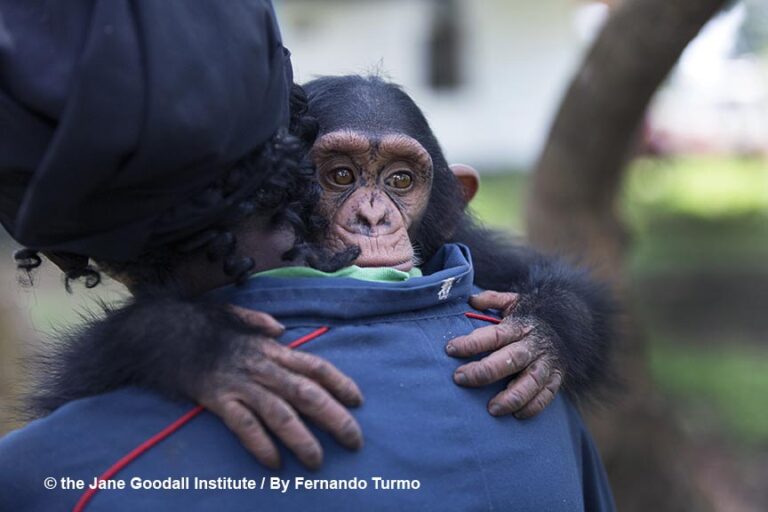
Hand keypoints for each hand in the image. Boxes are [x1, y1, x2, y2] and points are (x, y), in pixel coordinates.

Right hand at [197, 306, 363, 469]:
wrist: (163, 332)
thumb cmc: (202, 327)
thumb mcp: (235, 317)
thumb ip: (260, 323)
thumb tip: (280, 329)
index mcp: (271, 349)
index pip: (315, 366)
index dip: (340, 383)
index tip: (358, 401)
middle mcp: (262, 367)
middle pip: (307, 394)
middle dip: (334, 418)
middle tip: (354, 440)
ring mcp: (241, 384)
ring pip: (280, 414)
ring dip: (302, 440)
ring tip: (317, 462)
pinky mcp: (218, 400)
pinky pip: (244, 426)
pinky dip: (261, 446)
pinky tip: (275, 464)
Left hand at [445, 291, 562, 418]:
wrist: (568, 325)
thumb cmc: (529, 317)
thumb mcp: (513, 302)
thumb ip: (491, 299)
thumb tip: (471, 300)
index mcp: (519, 326)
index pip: (494, 335)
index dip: (472, 343)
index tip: (450, 349)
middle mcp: (534, 344)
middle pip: (510, 359)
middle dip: (485, 371)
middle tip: (460, 378)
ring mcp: (546, 362)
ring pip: (531, 382)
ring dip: (512, 397)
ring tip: (491, 408)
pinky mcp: (556, 377)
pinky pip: (547, 395)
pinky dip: (533, 407)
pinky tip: (515, 414)